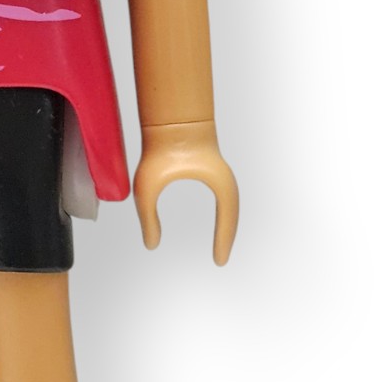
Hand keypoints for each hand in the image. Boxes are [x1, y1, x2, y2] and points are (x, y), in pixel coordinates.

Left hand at [133, 120, 238, 264]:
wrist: (167, 119)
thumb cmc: (159, 148)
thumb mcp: (148, 187)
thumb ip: (148, 217)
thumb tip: (151, 245)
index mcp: (218, 182)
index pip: (229, 217)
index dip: (225, 240)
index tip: (219, 262)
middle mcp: (223, 179)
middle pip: (233, 213)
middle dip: (228, 236)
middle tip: (220, 260)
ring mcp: (218, 173)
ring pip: (230, 205)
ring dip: (226, 224)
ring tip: (219, 245)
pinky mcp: (210, 168)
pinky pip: (221, 196)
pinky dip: (221, 212)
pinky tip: (214, 222)